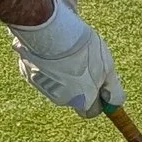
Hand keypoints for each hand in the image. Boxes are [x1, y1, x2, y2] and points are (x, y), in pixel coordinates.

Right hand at [6, 0, 122, 114]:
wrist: (49, 30)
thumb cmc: (82, 49)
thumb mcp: (107, 67)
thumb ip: (112, 89)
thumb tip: (114, 102)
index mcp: (81, 100)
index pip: (92, 111)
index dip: (98, 100)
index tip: (101, 86)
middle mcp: (60, 99)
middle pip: (74, 97)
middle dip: (80, 84)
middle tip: (84, 62)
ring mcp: (41, 87)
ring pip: (57, 84)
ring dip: (63, 72)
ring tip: (67, 51)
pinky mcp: (27, 73)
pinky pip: (41, 72)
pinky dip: (47, 63)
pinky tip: (51, 48)